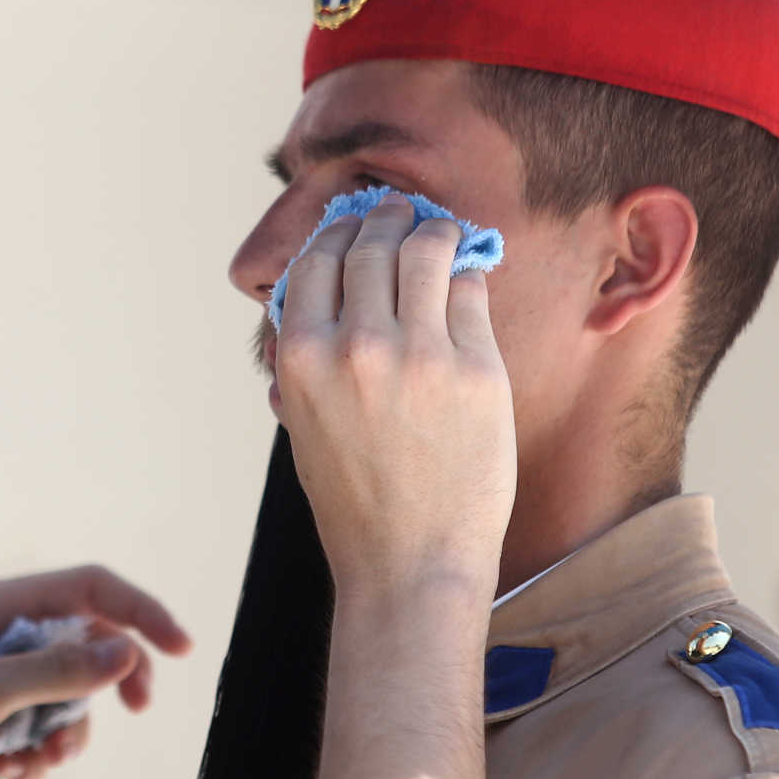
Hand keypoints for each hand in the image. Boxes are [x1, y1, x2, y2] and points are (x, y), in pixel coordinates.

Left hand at [0, 565, 192, 778]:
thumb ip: (57, 672)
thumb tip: (125, 652)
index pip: (89, 588)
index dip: (139, 611)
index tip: (181, 648)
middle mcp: (2, 631)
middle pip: (90, 639)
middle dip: (110, 680)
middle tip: (137, 709)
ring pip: (70, 691)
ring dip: (67, 731)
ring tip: (35, 765)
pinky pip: (43, 722)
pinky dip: (41, 750)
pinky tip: (13, 773)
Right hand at [271, 198, 514, 598]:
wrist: (409, 565)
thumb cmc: (355, 501)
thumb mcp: (303, 424)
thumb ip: (309, 358)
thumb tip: (325, 295)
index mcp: (302, 358)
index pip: (317, 259)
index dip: (338, 232)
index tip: (354, 225)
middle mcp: (356, 345)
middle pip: (371, 245)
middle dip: (387, 220)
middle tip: (401, 213)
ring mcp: (420, 355)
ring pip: (426, 251)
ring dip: (432, 232)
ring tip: (441, 234)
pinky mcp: (477, 370)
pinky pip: (470, 295)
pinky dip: (466, 278)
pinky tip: (467, 280)